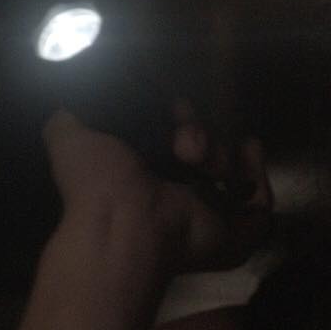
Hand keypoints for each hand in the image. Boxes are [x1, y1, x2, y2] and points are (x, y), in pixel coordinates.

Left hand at [41, 99, 272, 276]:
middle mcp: (176, 192)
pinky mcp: (235, 230)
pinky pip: (261, 204)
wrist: (126, 223)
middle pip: (206, 149)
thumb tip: (72, 99)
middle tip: (186, 141)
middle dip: (200, 132)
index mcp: (142, 173)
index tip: (174, 109)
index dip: (179, 116)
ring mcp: (208, 212)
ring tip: (199, 157)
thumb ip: (69, 118)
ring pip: (232, 170)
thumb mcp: (69, 136)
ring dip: (222, 152)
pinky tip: (249, 153)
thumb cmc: (99, 181)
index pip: (174, 137)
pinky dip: (259, 177)